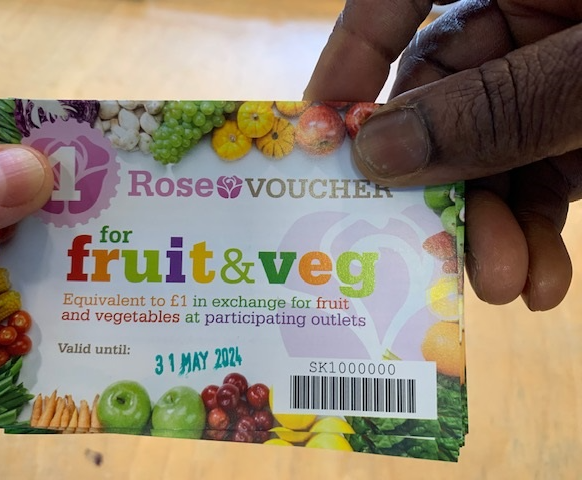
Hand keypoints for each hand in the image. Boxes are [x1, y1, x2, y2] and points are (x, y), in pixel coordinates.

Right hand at [305, 0, 581, 310]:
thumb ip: (495, 107)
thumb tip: (376, 153)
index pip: (391, 4)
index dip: (345, 66)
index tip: (316, 140)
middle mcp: (515, 17)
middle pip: (434, 104)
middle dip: (434, 186)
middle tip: (424, 250)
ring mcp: (546, 72)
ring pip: (486, 153)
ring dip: (489, 226)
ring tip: (501, 283)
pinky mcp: (576, 120)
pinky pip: (540, 171)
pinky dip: (535, 226)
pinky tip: (540, 277)